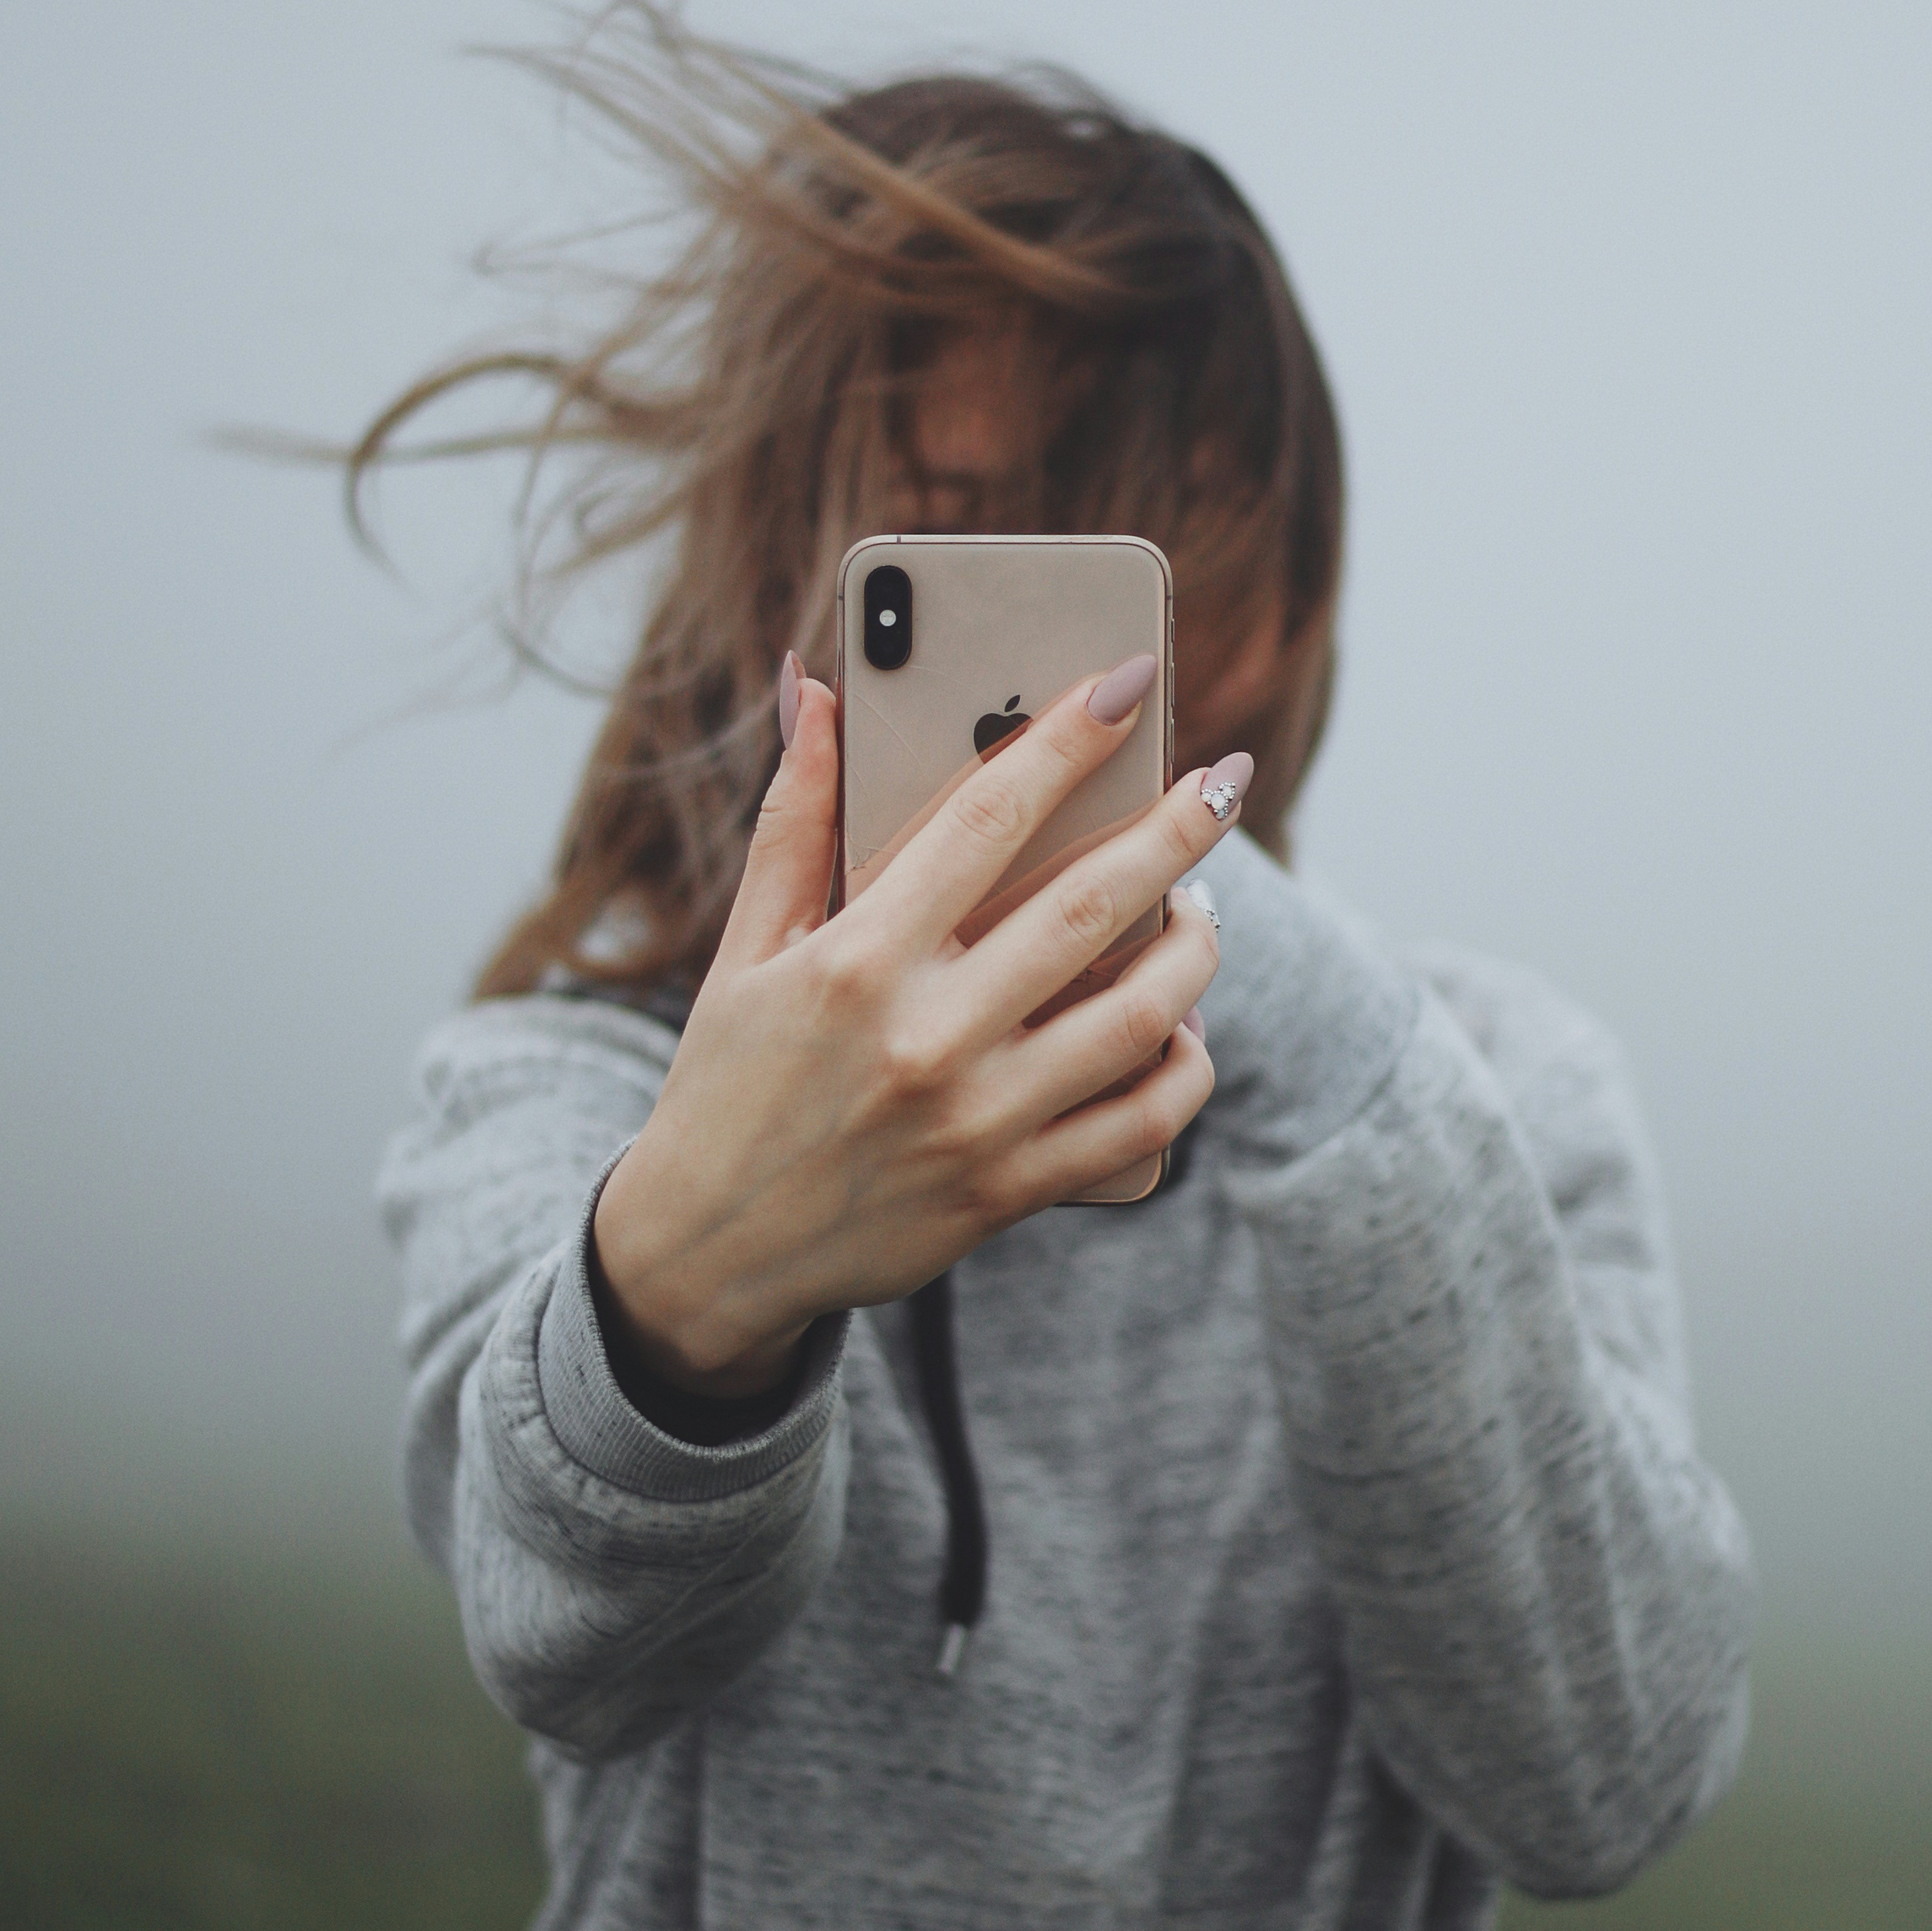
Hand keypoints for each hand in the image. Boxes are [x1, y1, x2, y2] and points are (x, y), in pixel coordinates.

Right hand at [591, 656, 1246, 1394]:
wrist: (708, 1253)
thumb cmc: (727, 1082)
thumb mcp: (746, 949)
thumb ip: (795, 818)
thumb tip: (816, 691)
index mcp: (856, 961)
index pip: (987, 817)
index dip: (1066, 738)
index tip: (1128, 677)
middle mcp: (924, 1038)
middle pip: (1089, 908)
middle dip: (1176, 829)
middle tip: (1224, 779)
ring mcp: (977, 1121)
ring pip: (1140, 1017)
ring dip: (1194, 948)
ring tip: (1203, 905)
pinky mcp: (1010, 1190)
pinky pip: (1141, 1122)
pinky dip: (1184, 1066)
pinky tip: (1183, 1024)